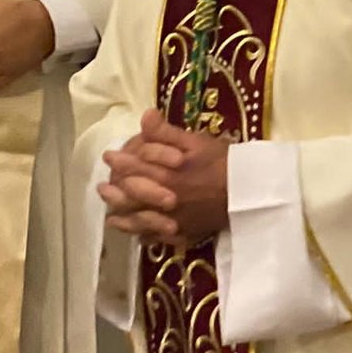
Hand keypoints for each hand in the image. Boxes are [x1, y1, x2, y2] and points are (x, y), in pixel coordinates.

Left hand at [99, 110, 230, 245]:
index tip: (108, 157)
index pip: (134, 168)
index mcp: (167, 175)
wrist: (249, 192)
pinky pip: (157, 237)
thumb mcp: (198, 141)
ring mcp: (172, 220)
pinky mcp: (183, 233)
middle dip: (114, 192)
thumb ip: (167, 132)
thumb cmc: (224, 162)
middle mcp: (164, 200)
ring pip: (139, 221)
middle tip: (102, 188)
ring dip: (122, 217)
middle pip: (131, 197)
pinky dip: (143, 236)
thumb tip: (145, 115)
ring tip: (111, 216)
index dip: (119, 162)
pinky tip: (136, 234)